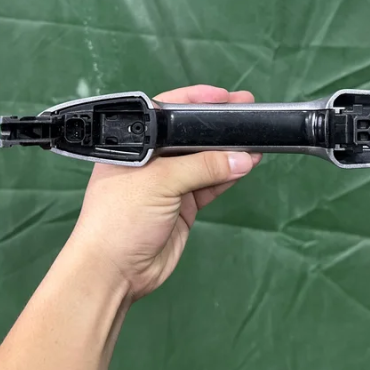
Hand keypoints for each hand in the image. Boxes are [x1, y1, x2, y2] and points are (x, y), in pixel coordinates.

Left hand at [71, 85, 260, 299]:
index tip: (223, 97)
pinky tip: (247, 164)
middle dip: (217, 126)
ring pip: (204, 161)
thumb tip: (242, 157)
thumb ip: (202, 167)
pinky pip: (210, 184)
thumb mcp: (159, 182)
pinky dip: (228, 175)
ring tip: (256, 139)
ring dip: (228, 152)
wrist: (113, 272)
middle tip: (246, 111)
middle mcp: (151, 160)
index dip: (195, 101)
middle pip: (189, 136)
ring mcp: (168, 183)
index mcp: (134, 144)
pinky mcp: (183, 206)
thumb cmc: (120, 218)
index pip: (166, 112)